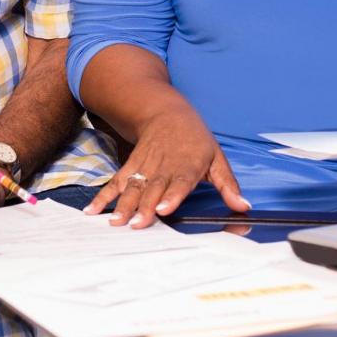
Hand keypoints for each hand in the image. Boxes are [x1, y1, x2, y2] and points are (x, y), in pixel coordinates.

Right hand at [85, 105, 249, 228]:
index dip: (171, 196)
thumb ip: (228, 184)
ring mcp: (144, 166)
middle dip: (144, 207)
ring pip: (133, 186)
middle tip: (136, 225)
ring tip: (114, 221)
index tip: (163, 209)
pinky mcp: (131, 166)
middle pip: (153, 188)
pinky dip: (104, 196)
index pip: (180, 182)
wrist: (166, 112)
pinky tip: (93, 209)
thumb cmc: (195, 138)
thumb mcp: (217, 157)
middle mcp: (164, 166)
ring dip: (123, 204)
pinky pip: (117, 182)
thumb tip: (243, 206)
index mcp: (187, 165)